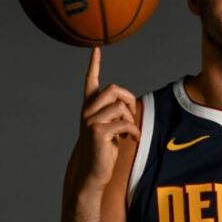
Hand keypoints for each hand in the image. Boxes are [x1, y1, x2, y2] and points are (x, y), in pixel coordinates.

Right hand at [75, 47, 140, 191]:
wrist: (93, 173)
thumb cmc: (105, 150)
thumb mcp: (112, 127)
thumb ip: (116, 112)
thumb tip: (127, 103)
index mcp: (89, 107)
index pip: (90, 81)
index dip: (93, 64)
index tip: (95, 48)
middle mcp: (87, 111)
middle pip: (114, 88)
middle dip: (129, 99)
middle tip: (132, 115)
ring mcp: (90, 120)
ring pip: (120, 106)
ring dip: (131, 119)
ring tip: (130, 133)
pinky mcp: (97, 131)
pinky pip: (124, 123)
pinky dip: (134, 131)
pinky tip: (133, 140)